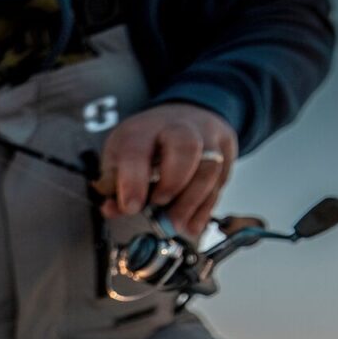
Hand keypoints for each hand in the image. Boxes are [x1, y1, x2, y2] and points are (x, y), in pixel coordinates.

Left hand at [92, 103, 237, 237]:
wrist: (185, 114)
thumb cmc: (146, 140)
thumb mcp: (119, 153)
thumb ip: (113, 183)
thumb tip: (111, 210)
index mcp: (143, 128)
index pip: (138, 149)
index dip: (133, 181)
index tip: (131, 207)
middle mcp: (178, 127)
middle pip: (186, 147)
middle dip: (173, 183)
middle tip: (159, 204)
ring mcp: (207, 137)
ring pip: (210, 166)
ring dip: (193, 201)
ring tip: (176, 224)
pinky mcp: (226, 150)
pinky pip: (221, 181)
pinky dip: (206, 208)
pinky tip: (192, 224)